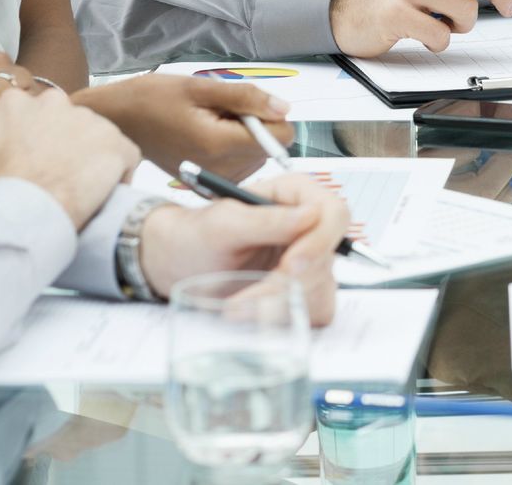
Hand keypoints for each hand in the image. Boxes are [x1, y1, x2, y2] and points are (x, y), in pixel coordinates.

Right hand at [0, 88, 139, 227]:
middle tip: (56, 175)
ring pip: (95, 136)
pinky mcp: (115, 144)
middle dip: (64, 143)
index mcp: (16, 103)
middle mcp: (55, 103)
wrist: (18, 215)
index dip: (34, 138)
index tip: (34, 160)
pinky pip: (125, 156)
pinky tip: (105, 194)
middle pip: (65, 121)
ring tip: (78, 189)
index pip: (32, 113)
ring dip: (90, 157)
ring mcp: (88, 121)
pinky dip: (119, 174)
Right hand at [74, 73, 294, 180]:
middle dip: (254, 125)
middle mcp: (219, 169)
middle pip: (269, 147)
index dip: (271, 116)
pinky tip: (206, 136)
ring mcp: (212, 179)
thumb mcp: (201, 87)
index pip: (281, 138)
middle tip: (219, 113)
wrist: (117, 122)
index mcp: (219, 145)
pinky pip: (240, 164)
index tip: (246, 105)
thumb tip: (284, 109)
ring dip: (242, 136)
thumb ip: (247, 97)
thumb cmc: (151, 99)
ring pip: (257, 155)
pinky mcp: (206, 183)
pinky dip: (232, 148)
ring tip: (209, 123)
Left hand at [137, 172, 347, 324]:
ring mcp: (310, 259)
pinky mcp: (304, 289)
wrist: (178, 265)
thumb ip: (265, 219)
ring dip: (280, 303)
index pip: (334, 213)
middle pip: (328, 256)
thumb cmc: (195, 236)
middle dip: (290, 282)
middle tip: (249, 297)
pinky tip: (254, 311)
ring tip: (237, 306)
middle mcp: (308, 226)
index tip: (289, 266)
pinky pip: (316, 308)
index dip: (319, 241)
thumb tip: (311, 215)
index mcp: (295, 195)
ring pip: (322, 286)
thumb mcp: (222, 224)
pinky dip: (287, 316)